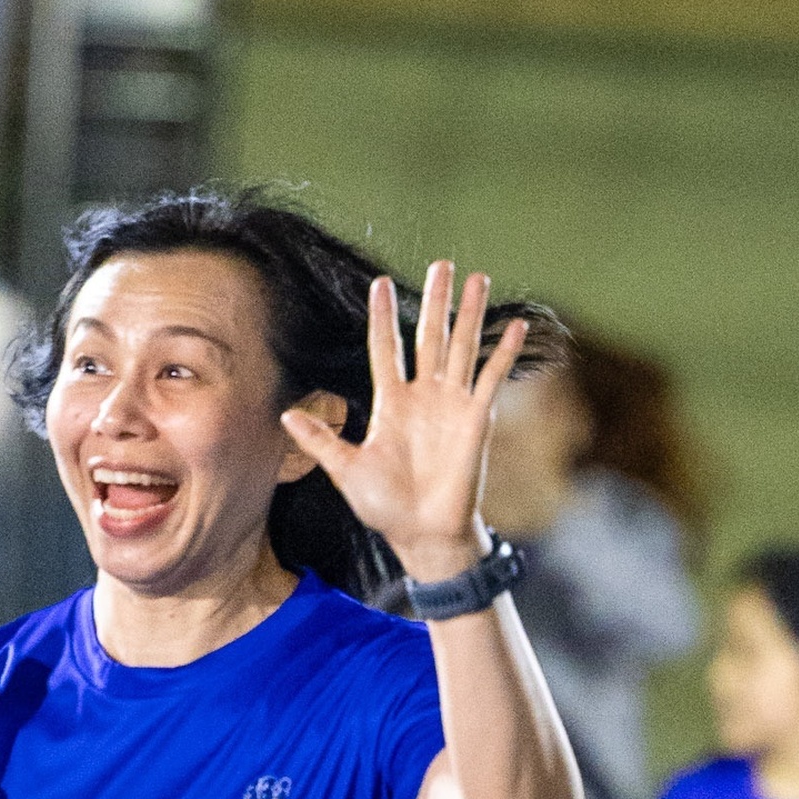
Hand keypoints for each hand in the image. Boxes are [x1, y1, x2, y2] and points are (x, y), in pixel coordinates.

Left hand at [281, 263, 527, 581]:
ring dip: (470, 313)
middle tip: (441, 264)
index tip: (378, 284)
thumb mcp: (345, 470)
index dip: (383, 317)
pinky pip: (492, 378)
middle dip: (434, 300)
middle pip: (429, 336)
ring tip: (477, 278)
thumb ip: (321, 440)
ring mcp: (452, 404)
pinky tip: (512, 326)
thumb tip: (286, 414)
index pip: (385, 348)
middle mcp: (423, 396)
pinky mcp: (476, 419)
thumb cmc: (384, 506)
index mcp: (391, 402)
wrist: (422, 534)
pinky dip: (502, 352)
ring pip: (462, 347)